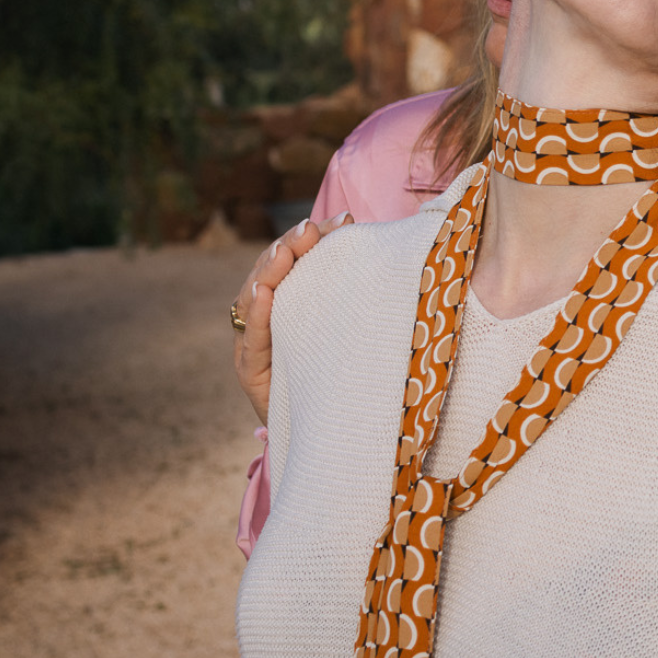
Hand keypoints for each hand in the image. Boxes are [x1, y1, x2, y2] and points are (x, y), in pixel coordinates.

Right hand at [232, 215, 351, 423]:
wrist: (333, 436)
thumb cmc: (349, 380)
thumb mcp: (357, 333)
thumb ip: (364, 299)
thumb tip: (406, 254)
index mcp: (295, 303)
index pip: (300, 259)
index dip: (317, 237)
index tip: (346, 220)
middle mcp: (271, 319)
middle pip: (273, 271)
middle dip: (291, 245)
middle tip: (312, 229)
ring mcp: (256, 344)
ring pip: (255, 297)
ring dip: (268, 271)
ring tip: (284, 252)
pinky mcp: (251, 373)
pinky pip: (251, 340)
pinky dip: (255, 316)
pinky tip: (264, 294)